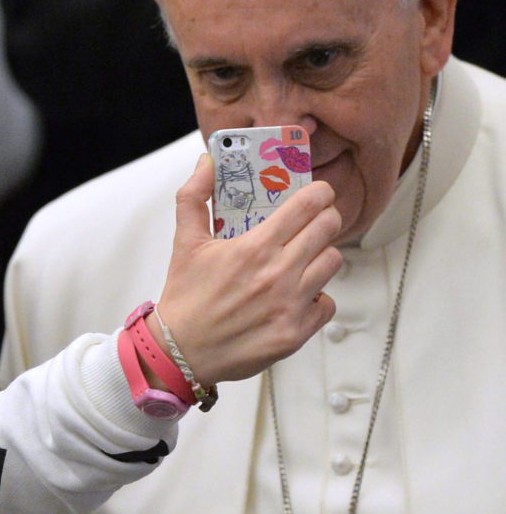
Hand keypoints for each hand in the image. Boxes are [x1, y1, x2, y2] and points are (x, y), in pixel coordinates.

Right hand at [148, 154, 341, 386]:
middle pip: (328, 229)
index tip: (318, 193)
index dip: (319, 193)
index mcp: (254, 247)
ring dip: (321, 256)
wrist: (181, 350)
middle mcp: (278, 274)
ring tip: (302, 259)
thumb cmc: (185, 297)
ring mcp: (291, 304)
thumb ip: (194, 196)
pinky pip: (328, 303)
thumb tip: (206, 163)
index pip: (306, 206)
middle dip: (325, 218)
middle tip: (314, 221)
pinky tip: (295, 295)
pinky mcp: (296, 332)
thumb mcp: (184, 242)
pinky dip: (316, 297)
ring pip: (333, 262)